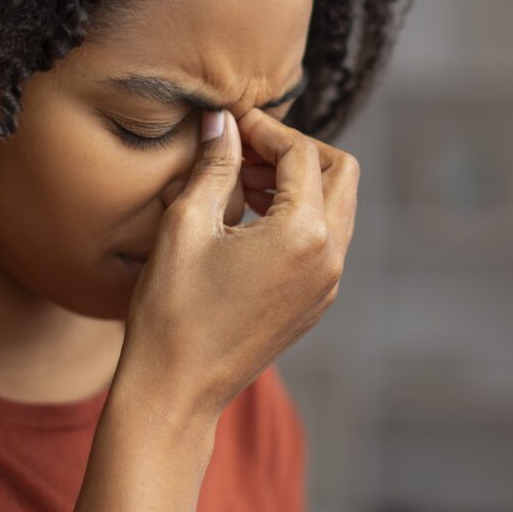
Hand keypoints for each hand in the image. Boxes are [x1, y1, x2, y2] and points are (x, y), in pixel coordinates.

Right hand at [116, 106, 358, 424]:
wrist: (175, 390)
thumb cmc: (172, 309)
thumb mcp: (186, 224)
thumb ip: (214, 164)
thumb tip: (222, 121)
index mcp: (304, 233)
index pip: (301, 154)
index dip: (265, 128)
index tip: (229, 122)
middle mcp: (330, 258)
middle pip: (340, 173)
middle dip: (296, 151)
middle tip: (245, 149)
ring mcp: (327, 284)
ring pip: (337, 208)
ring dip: (298, 183)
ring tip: (241, 182)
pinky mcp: (315, 303)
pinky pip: (324, 241)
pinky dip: (298, 217)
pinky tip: (248, 220)